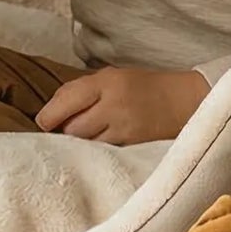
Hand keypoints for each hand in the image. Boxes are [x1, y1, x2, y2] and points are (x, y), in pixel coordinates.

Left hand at [36, 66, 208, 144]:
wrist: (187, 102)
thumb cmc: (143, 87)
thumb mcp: (112, 77)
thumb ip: (82, 90)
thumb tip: (50, 111)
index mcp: (106, 83)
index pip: (67, 100)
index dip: (49, 116)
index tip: (43, 123)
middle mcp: (115, 106)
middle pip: (73, 128)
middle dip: (66, 132)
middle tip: (69, 130)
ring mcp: (126, 130)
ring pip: (87, 145)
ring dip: (82, 144)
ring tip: (90, 137)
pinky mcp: (135, 149)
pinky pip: (106, 154)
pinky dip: (99, 152)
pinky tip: (103, 147)